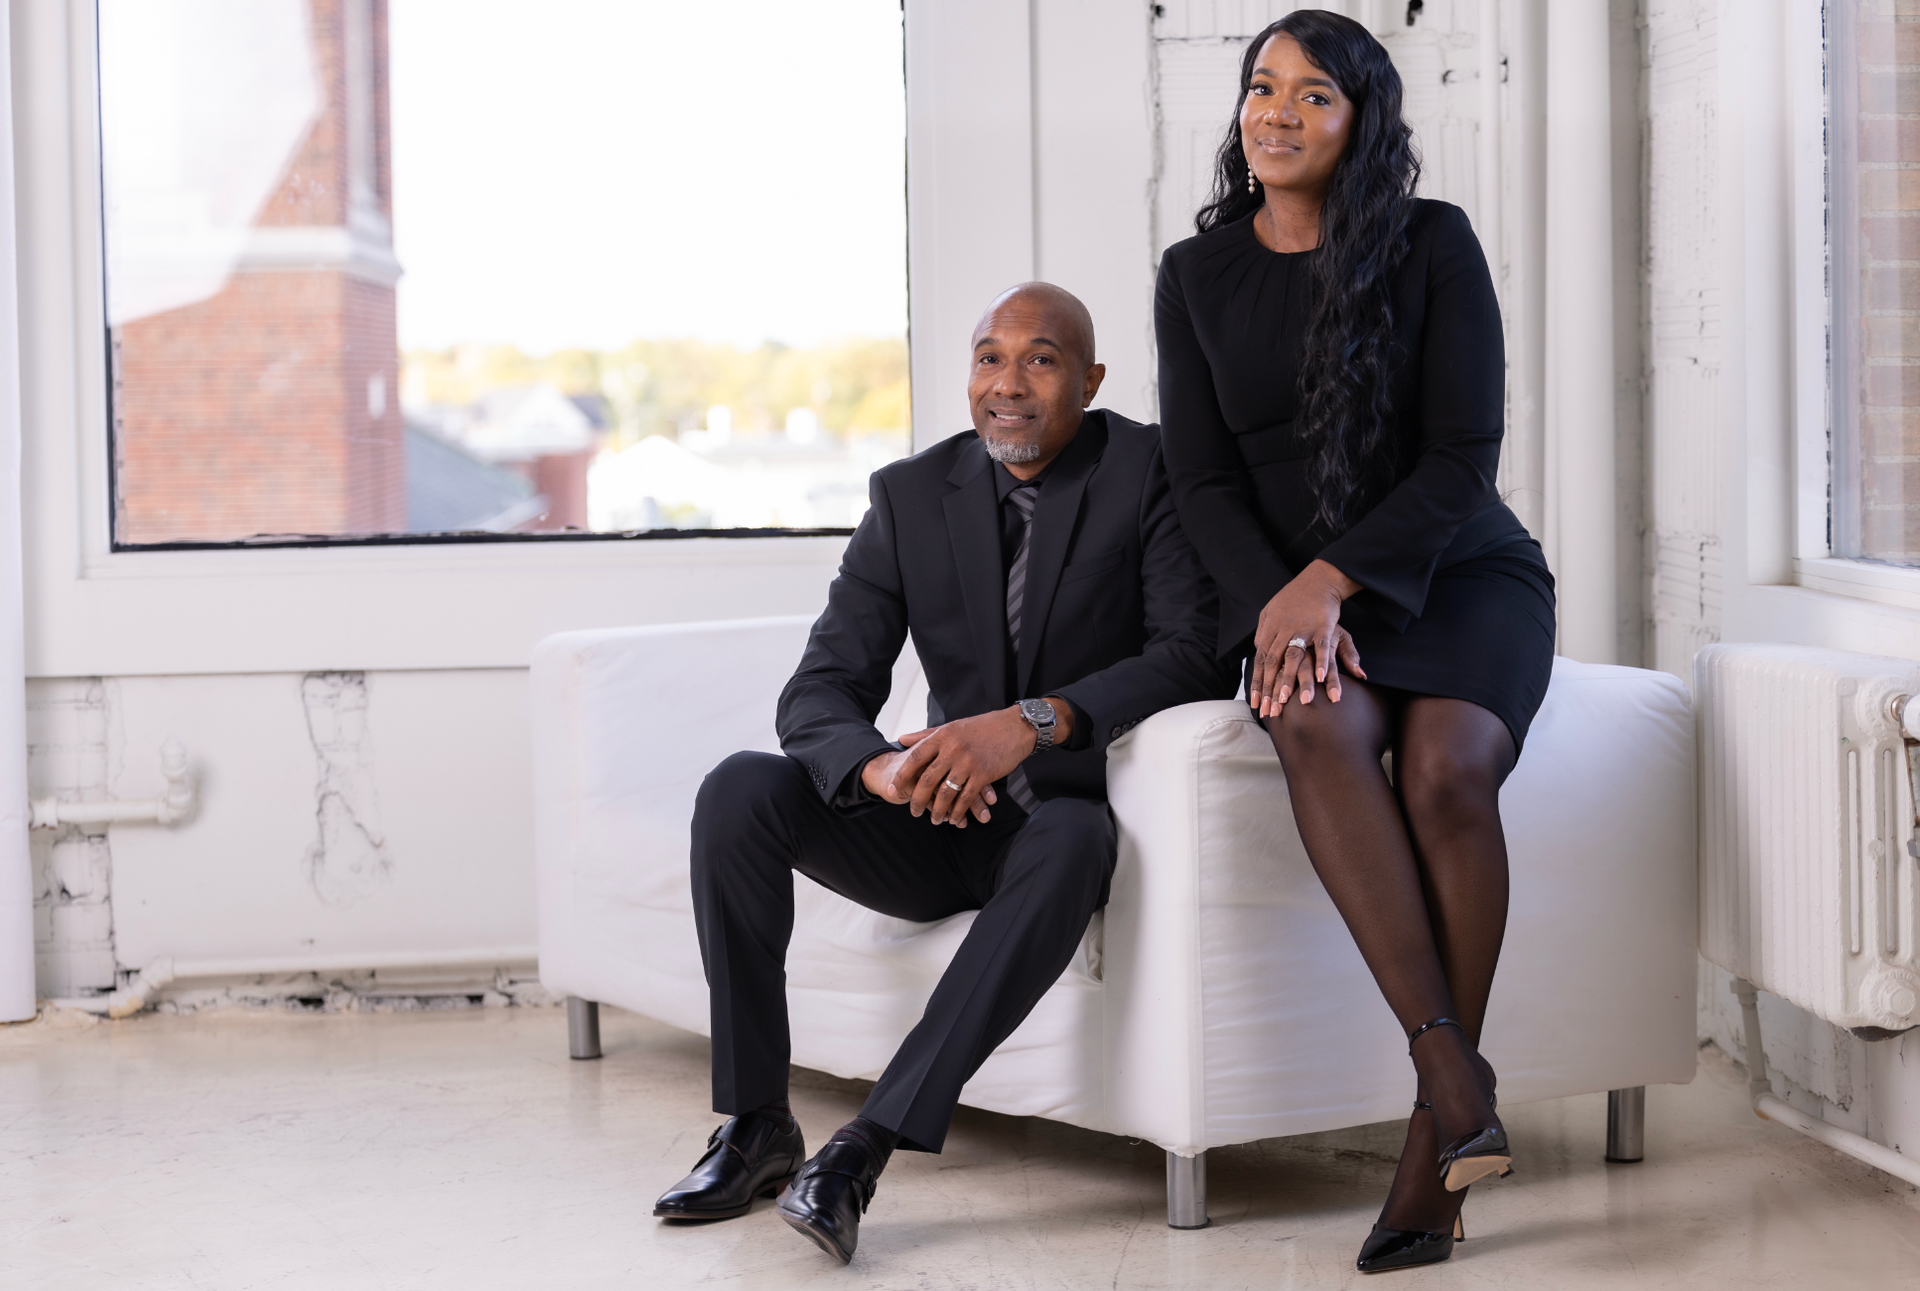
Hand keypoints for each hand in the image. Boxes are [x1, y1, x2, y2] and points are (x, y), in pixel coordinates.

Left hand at [870, 700, 1067, 825]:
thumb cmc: (983, 727)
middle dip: (918, 799)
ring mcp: (968, 763)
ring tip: (934, 820)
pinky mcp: (983, 774)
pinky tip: (955, 819)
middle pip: (927, 779)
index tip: (893, 789)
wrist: (1015, 728)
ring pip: (946, 793)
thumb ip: (925, 735)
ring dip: (938, 810)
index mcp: (943, 736)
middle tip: (913, 812)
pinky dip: (959, 811)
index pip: (915, 757)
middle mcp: (952, 749)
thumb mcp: (952, 726)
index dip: (902, 775)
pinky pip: (966, 798)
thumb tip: (902, 739)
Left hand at [1250, 559, 1366, 716]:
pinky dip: (1320, 661)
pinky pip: (1321, 646)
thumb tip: (1257, 651)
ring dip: (1289, 679)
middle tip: (1268, 710)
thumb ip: (1264, 633)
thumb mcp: (1272, 612)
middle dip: (1269, 688)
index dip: (1257, 683)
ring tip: (1285, 700)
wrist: (1318, 580)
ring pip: (1293, 657)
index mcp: (1270, 629)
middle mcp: (1283, 630)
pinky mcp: (1323, 625)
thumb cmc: (1294, 599)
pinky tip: (1319, 678)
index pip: (1260, 661)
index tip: (1256, 704)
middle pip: (1273, 663)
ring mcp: (1302, 628)